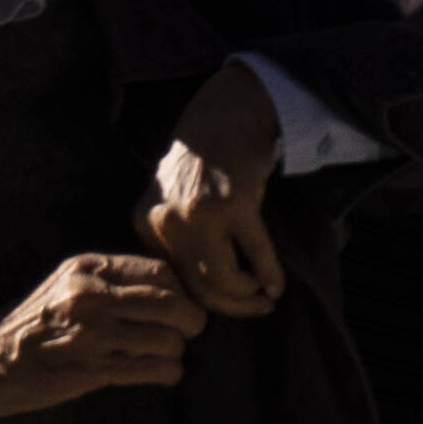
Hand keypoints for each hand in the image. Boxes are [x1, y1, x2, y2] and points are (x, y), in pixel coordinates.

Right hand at [0, 250, 196, 423]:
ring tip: (171, 355)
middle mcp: (91, 296)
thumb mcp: (65, 285)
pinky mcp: (88, 370)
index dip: (181, 290)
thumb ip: (111, 282)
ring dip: (175, 350)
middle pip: (171, 303)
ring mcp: (90, 334)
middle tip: (192, 331)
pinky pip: (148, 370)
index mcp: (88, 268)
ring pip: (165, 338)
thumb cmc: (27, 325)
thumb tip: (169, 292)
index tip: (184, 304)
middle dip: (190, 321)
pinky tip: (167, 374)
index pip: (160, 272)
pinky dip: (167, 373)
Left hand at [143, 68, 288, 319]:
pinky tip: (277, 283)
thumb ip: (175, 238)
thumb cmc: (204, 160)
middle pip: (196, 287)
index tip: (227, 306)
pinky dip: (269, 274)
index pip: (171, 281)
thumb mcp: (172, 199)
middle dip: (231, 307)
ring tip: (266, 297)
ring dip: (248, 296)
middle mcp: (166, 222)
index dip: (202, 302)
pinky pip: (254, 254)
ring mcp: (199, 213)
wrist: (226, 112)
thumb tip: (201, 291)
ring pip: (222, 280)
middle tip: (256, 311)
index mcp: (145, 223)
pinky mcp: (233, 204)